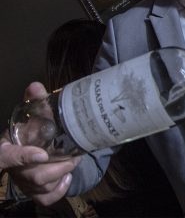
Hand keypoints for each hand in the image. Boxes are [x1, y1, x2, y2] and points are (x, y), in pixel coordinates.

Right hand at [6, 82, 80, 205]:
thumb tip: (35, 85)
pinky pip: (44, 199)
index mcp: (8, 148)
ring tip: (75, 161)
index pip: (7, 157)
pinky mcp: (32, 192)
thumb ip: (34, 102)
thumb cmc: (30, 130)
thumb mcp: (32, 115)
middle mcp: (14, 168)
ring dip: (62, 176)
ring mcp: (23, 182)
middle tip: (74, 156)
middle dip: (57, 167)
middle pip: (32, 176)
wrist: (29, 148)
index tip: (42, 153)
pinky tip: (68, 178)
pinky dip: (59, 191)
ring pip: (41, 188)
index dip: (22, 158)